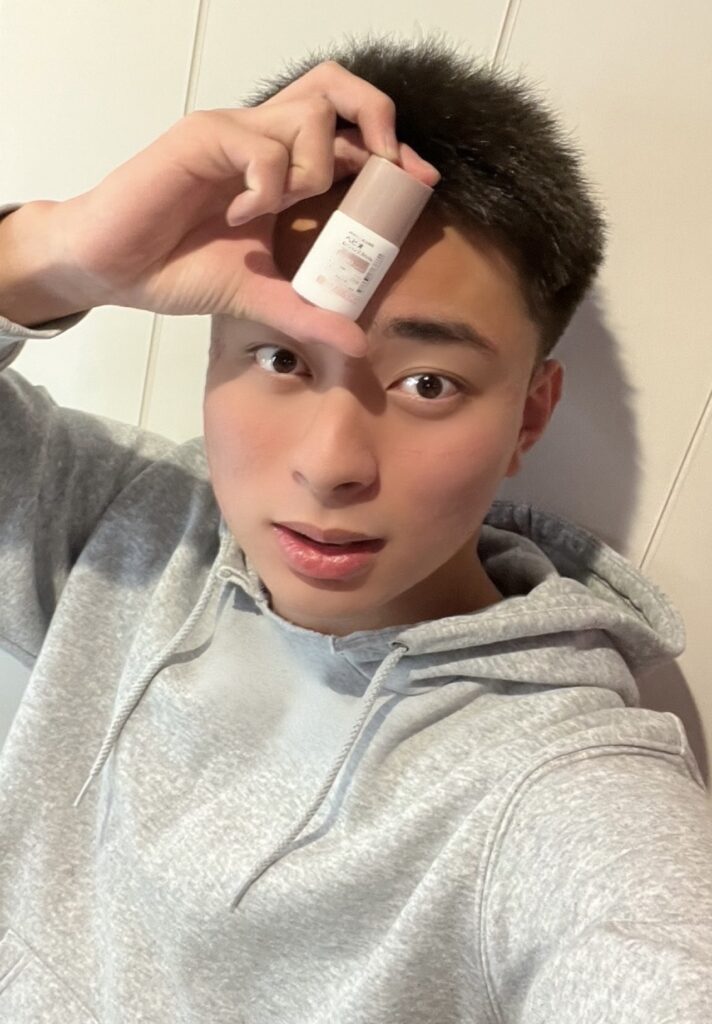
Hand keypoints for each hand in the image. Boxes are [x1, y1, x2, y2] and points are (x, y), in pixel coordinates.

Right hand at [53, 61, 439, 354]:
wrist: (112, 270)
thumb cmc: (176, 269)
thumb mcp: (258, 297)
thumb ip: (308, 313)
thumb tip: (358, 344)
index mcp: (281, 168)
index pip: (349, 134)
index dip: (392, 150)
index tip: (420, 182)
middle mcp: (262, 139)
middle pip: (336, 87)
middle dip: (379, 118)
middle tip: (388, 168)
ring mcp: (233, 133)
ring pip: (309, 113)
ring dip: (315, 167)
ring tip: (282, 208)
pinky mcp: (202, 137)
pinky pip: (262, 146)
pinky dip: (267, 184)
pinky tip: (242, 215)